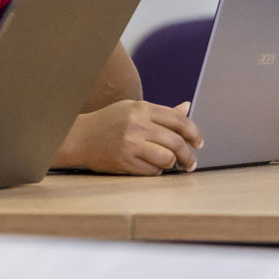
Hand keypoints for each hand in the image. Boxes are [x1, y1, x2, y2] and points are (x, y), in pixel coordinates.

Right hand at [61, 100, 203, 174]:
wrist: (79, 137)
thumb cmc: (108, 122)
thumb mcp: (133, 110)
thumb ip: (161, 112)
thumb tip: (187, 108)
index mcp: (141, 108)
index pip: (178, 120)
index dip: (194, 133)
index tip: (198, 143)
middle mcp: (137, 124)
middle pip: (176, 142)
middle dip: (188, 156)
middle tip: (191, 163)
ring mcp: (130, 144)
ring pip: (167, 159)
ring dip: (172, 164)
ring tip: (170, 164)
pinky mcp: (125, 161)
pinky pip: (152, 171)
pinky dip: (156, 171)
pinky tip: (150, 166)